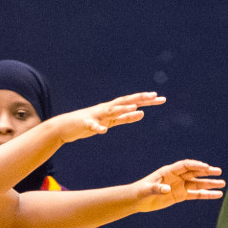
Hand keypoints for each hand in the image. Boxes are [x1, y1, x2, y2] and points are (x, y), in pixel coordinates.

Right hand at [48, 92, 164, 143]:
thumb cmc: (90, 123)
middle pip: (126, 102)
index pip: (133, 102)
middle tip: (155, 96)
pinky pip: (93, 126)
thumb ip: (126, 118)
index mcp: (113, 108)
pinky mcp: (85, 124)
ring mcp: (96, 115)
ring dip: (122, 110)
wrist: (66, 126)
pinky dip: (98, 128)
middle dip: (140, 99)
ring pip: (111, 111)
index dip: (147, 100)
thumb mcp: (112, 121)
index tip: (161, 98)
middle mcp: (106, 108)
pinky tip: (103, 131)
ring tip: (135, 109)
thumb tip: (142, 113)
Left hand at [132, 160, 225, 211]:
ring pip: (198, 183)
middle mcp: (177, 177)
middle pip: (195, 172)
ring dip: (210, 183)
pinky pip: (196, 194)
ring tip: (223, 184)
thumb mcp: (148, 190)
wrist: (138, 200)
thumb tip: (167, 189)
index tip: (206, 168)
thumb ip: (157, 188)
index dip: (196, 166)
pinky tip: (217, 194)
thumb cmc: (141, 192)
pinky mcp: (181, 195)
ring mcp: (180, 186)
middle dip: (207, 172)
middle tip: (218, 172)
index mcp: (169, 171)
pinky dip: (206, 194)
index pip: (186, 165)